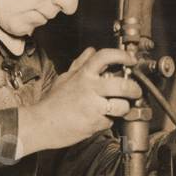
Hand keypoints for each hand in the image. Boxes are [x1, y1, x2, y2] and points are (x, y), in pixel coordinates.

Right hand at [18, 47, 141, 153]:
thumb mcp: (64, 78)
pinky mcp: (94, 123)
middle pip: (122, 84)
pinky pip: (110, 122)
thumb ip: (79, 65)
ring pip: (121, 106)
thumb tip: (90, 51)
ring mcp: (93, 107)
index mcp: (82, 75)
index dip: (122, 56)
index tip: (131, 60)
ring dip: (124, 108)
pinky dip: (108, 122)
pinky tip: (99, 119)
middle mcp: (89, 89)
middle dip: (134, 89)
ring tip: (119, 108)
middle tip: (135, 91)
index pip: (105, 57)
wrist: (40, 125)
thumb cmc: (52, 103)